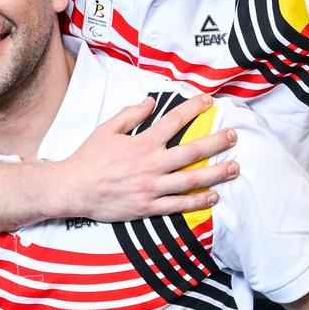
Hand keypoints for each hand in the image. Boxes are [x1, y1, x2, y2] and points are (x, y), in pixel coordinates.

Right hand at [55, 93, 238, 221]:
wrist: (74, 189)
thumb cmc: (89, 158)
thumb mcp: (107, 129)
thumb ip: (131, 114)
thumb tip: (151, 101)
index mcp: (142, 143)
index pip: (174, 121)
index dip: (193, 108)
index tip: (209, 101)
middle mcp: (151, 164)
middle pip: (192, 151)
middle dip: (216, 142)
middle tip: (234, 136)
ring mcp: (151, 188)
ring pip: (191, 179)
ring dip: (216, 174)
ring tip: (235, 168)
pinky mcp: (148, 207)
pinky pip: (178, 205)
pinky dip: (197, 201)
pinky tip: (213, 197)